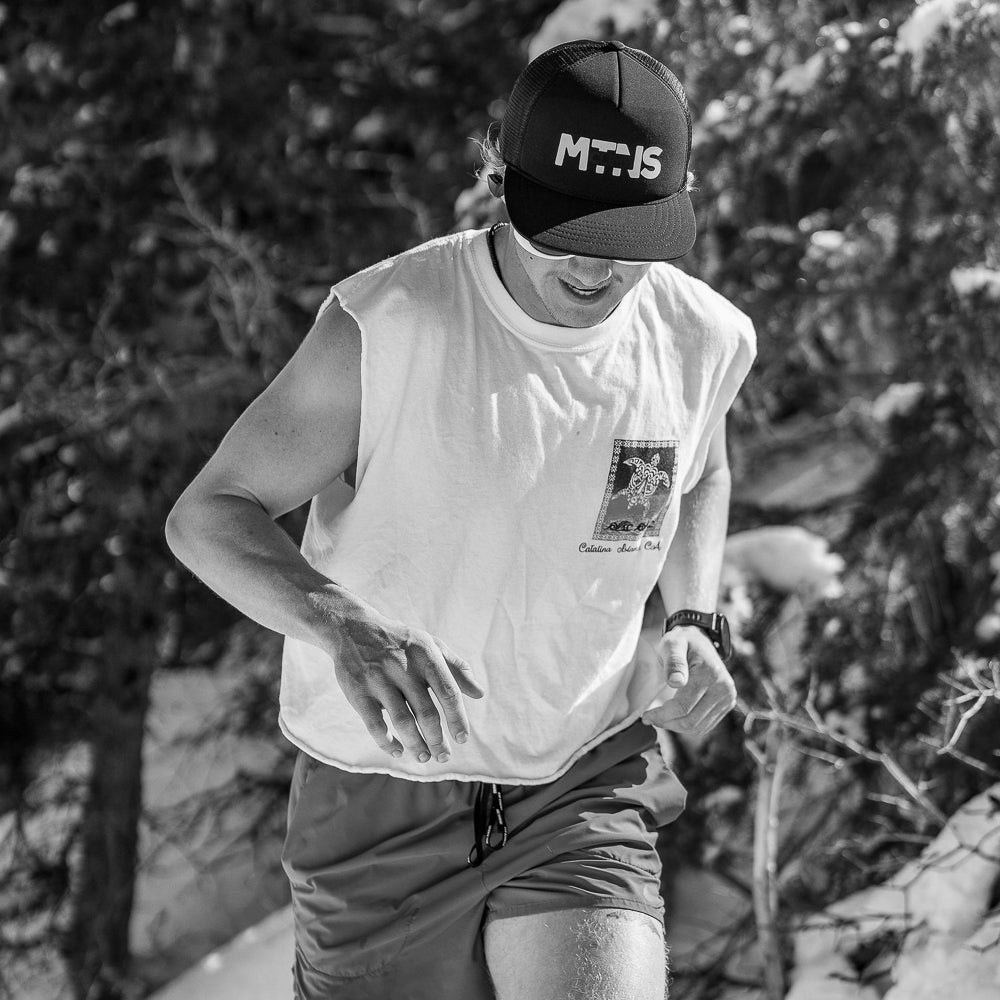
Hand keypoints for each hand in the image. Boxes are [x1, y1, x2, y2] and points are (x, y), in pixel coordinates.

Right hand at [326, 588, 484, 763]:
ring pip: (403, 721)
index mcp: (426, 655)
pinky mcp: (358, 691)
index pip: (448, 692)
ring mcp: (379, 680)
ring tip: (424, 757)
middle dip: (437, 739)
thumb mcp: (431, 645)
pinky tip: (398, 751)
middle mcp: (403, 668)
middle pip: (426, 712)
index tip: (462, 739)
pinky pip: (375, 724)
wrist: (354, 628)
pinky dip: (387, 742)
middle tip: (444, 756)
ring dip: (416, 744)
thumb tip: (479, 693)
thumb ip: (457, 667)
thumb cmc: (401, 642)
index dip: (458, 718)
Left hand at [641, 625, 735, 735]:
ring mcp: (727, 698)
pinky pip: (705, 726)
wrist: (700, 641)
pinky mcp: (727, 704)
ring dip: (676, 728)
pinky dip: (688, 727)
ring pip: (698, 727)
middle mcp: (724, 688)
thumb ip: (674, 662)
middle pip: (691, 721)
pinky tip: (674, 718)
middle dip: (667, 723)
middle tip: (650, 719)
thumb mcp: (673, 644)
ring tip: (661, 719)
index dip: (662, 715)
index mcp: (710, 673)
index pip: (683, 706)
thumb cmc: (682, 642)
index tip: (646, 716)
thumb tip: (676, 682)